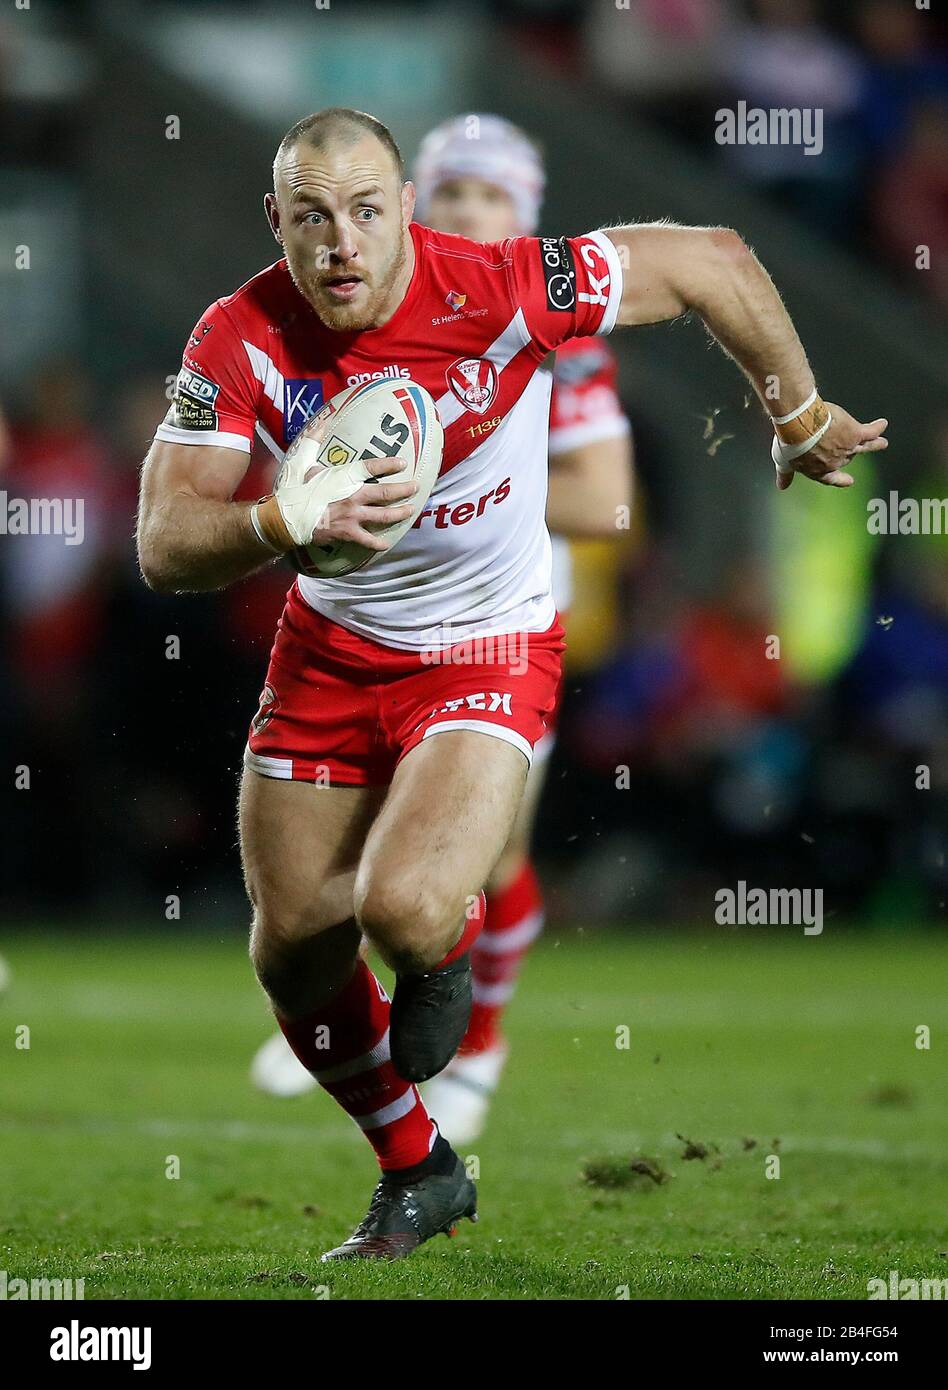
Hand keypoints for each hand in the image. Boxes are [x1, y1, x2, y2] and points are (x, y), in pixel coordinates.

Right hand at [255, 456, 415, 552]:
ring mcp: (352, 516)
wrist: (285, 518)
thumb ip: (313, 441)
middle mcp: (353, 496)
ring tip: (410, 511)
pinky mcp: (347, 533)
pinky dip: (377, 543)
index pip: (371, 467)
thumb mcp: (301, 460)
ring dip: (398, 514)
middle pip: (385, 493)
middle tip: (416, 487)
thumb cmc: (294, 489)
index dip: (389, 464)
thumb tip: (321, 422)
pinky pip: (367, 540)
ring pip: (382, 516)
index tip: (403, 463)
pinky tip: (386, 544)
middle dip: (403, 490)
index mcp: (344, 477)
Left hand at [775, 404, 887, 489]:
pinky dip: (877, 428)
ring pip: (863, 446)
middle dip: (854, 453)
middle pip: (847, 457)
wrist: (800, 426)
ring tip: (883, 443)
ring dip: (874, 444)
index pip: (830, 477)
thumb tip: (782, 486)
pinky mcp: (854, 434)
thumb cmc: (790, 444)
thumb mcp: (784, 462)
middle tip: (864, 450)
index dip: (839, 480)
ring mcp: (846, 448)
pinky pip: (869, 432)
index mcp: (818, 470)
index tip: (849, 482)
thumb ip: (785, 474)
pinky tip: (882, 424)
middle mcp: (834, 462)